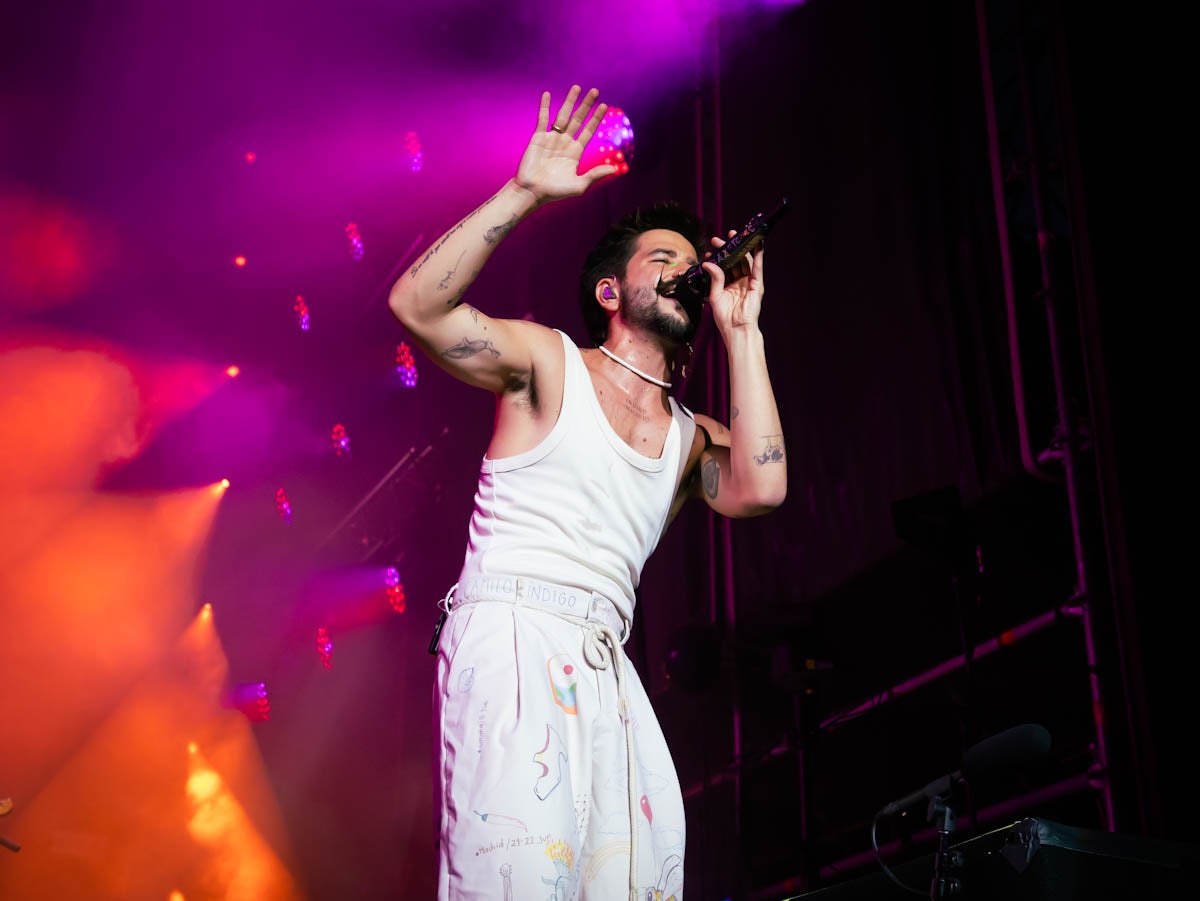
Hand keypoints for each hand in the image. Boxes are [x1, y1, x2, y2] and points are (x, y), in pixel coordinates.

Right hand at [514, 86, 617, 204]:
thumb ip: (595, 175)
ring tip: (577, 87)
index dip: (596, 118)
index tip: (604, 106)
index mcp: (575, 152)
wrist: (532, 192)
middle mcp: (565, 142)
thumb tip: (614, 169)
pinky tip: (547, 94)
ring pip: (563, 116)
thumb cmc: (555, 192)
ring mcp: (551, 139)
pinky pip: (542, 119)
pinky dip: (544, 107)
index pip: (588, 131)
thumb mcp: (579, 185)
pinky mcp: (538, 138)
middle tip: (595, 91)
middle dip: (586, 105)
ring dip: (570, 101)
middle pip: (578, 119)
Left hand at [703, 231, 764, 333]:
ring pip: (746, 261)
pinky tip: (757, 244)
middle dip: (728, 248)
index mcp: (729, 284)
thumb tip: (708, 263)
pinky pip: (757, 267)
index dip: (719, 256)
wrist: (736, 330)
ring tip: (734, 236)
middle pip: (735, 261)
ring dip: (741, 248)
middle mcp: (739, 281)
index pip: (724, 266)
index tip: (711, 248)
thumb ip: (715, 278)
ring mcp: (749, 282)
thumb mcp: (715, 295)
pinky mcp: (757, 285)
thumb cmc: (725, 317)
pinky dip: (758, 255)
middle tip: (719, 238)